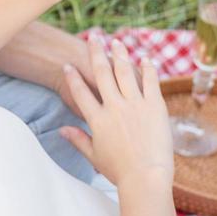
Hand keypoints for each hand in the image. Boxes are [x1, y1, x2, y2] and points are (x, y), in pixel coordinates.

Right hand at [58, 36, 172, 187]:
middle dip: (96, 53)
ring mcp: (135, 105)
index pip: (80, 93)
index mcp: (97, 120)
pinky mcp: (155, 106)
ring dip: (120, 54)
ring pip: (125, 72)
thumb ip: (78, 139)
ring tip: (117, 42)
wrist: (145, 178)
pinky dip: (148, 68)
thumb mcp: (94, 156)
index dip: (72, 78)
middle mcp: (114, 107)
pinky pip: (150, 82)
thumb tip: (62, 130)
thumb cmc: (120, 171)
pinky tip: (145, 58)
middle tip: (93, 37)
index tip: (67, 65)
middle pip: (102, 73)